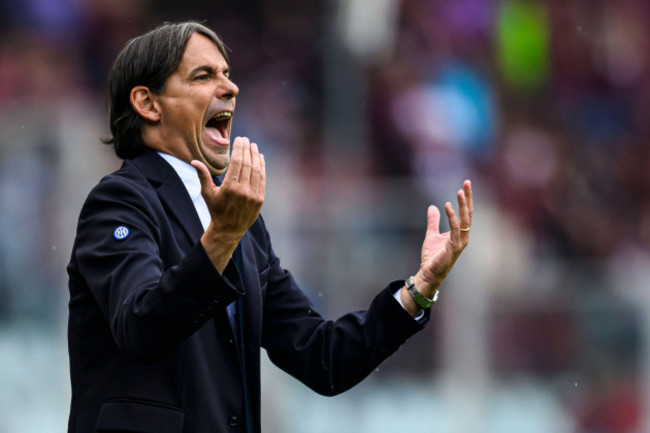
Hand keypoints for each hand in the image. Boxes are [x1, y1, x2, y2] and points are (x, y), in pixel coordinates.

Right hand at [191, 137, 265, 271]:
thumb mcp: (207, 193)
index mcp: (230, 187)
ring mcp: (253, 195)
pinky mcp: (260, 199)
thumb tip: (194, 161)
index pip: (237, 162)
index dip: (239, 149)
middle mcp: (243, 190)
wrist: (229, 229)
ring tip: (254, 146)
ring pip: (256, 170)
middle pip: (247, 164)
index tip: (240, 139)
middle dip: (247, 150)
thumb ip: (203, 176)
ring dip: (256, 156)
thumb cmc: (216, 209)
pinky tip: (260, 159)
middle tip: (246, 140)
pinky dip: (262, 168)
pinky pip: (262, 179)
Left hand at [414, 180, 472, 297]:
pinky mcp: (453, 247)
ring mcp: (460, 242)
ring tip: (459, 192)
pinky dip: (451, 217)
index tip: (465, 184)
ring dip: (462, 205)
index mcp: (460, 233)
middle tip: (467, 182)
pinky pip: (454, 229)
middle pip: (468, 213)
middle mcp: (463, 236)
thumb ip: (433, 221)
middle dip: (468, 197)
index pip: (466, 212)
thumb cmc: (432, 256)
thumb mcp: (431, 234)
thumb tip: (432, 207)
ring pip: (465, 220)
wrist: (428, 273)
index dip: (466, 198)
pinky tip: (446, 206)